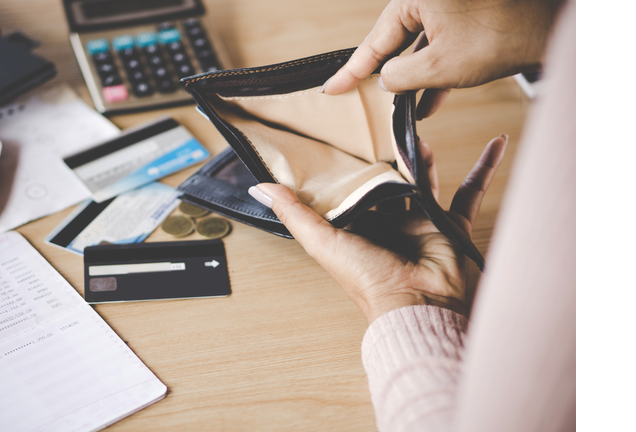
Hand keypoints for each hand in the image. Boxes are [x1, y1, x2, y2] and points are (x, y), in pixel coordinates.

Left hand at [248, 135, 506, 322]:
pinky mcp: (450, 224)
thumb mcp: (323, 241)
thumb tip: (260, 187)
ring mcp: (421, 223)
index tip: (341, 133)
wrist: (420, 305)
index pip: (349, 188)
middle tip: (380, 121)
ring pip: (423, 179)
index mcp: (356, 227)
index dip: (346, 164)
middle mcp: (387, 224)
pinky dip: (484, 168)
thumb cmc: (369, 281)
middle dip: (384, 154)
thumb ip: (295, 212)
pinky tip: (495, 143)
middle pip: (386, 180)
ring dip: (422, 154)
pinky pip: (470, 191)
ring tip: (416, 124)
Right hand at [323, 0, 560, 118]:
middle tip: (354, 95)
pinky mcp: (465, 21)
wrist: (549, 29)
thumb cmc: (499, 36)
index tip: (331, 88)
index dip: (352, 69)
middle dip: (381, 73)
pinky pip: (439, 49)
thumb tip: (384, 80)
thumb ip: (400, 75)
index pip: (374, 39)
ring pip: (417, 48)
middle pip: (393, 41)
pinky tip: (427, 104)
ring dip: (410, 79)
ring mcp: (448, 9)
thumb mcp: (438, 65)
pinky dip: (432, 74)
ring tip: (396, 108)